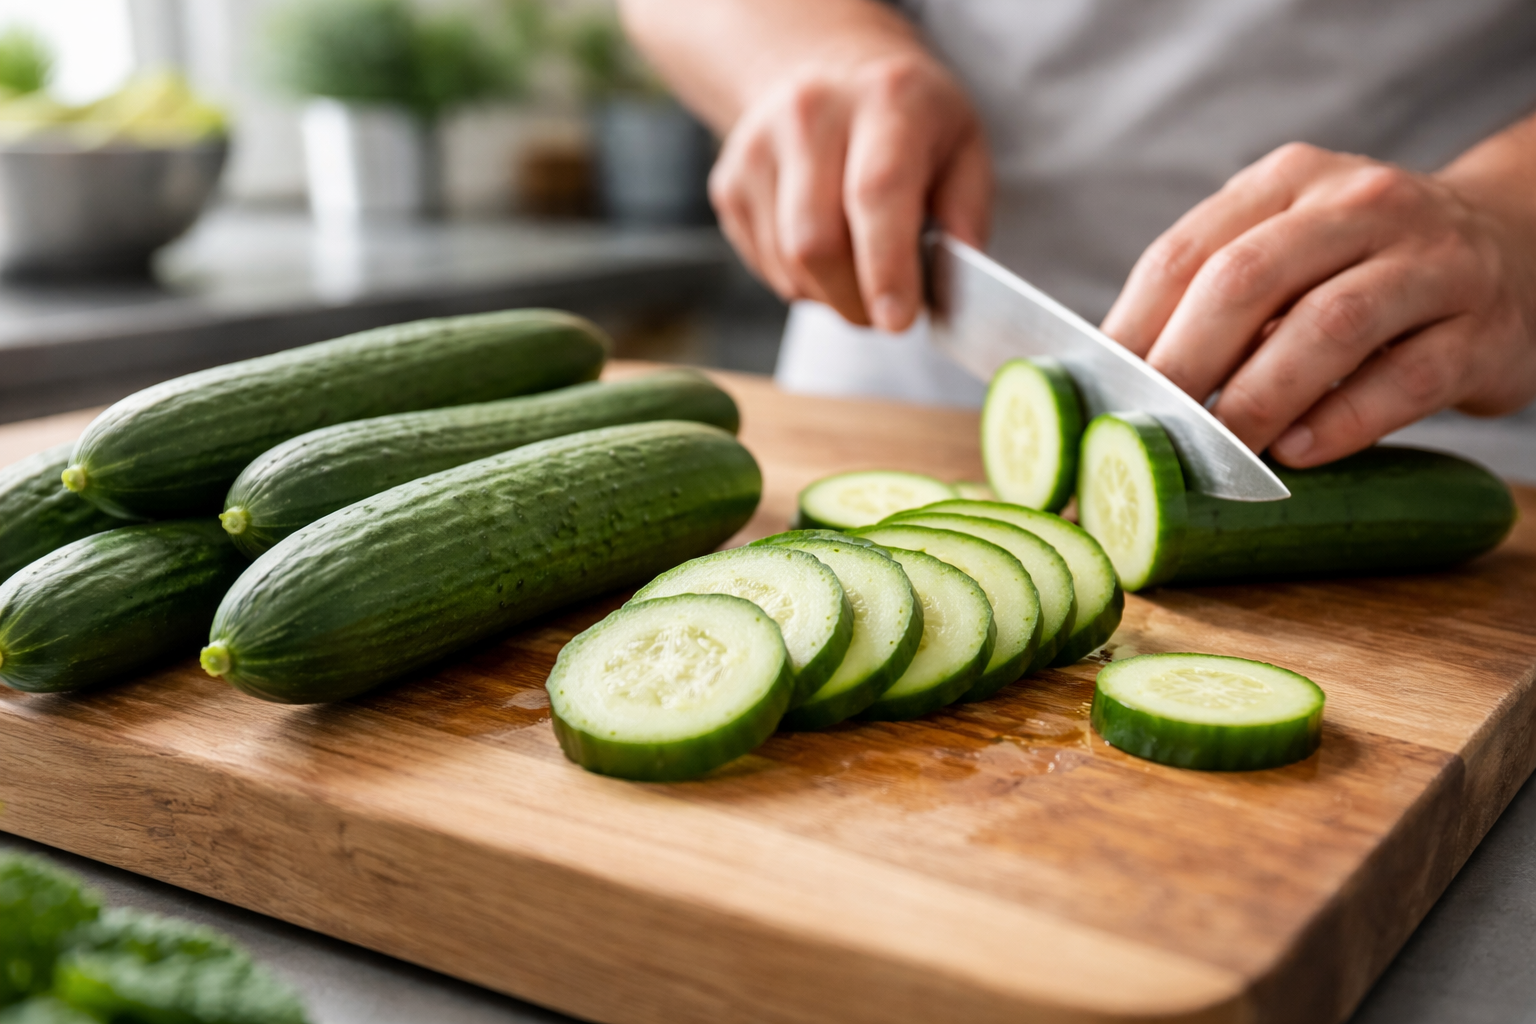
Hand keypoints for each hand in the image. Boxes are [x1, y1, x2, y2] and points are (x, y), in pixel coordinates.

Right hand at [708, 52, 990, 330]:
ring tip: (858, 268)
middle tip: (886, 310)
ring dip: (830, 293)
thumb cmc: (906, 121)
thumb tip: (954, 283)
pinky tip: (824, 249)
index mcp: (885, 100)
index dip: (886, 267)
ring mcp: (757, 148)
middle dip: (855, 299)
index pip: (875, 192)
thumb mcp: (963, 146)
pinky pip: (766, 265)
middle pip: (816, 242)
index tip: (898, 321)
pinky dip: (802, 281)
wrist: (825, 71)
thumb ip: (966, 214)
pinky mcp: (728, 183)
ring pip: (789, 265)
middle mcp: (811, 114)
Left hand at [1102, 140, 1535, 466]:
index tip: (1092, 398)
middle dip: (1184, 364)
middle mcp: (1358, 206)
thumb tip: (1104, 386)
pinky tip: (1298, 454)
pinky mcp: (1481, 330)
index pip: (1186, 253)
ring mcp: (1428, 263)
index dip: (1130, 331)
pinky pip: (1403, 379)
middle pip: (1247, 281)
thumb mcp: (1286, 252)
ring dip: (1258, 399)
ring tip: (1218, 452)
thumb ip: (1209, 299)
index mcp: (1287, 182)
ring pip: (1327, 326)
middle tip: (1147, 433)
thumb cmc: (1360, 270)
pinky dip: (1342, 422)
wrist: (1514, 250)